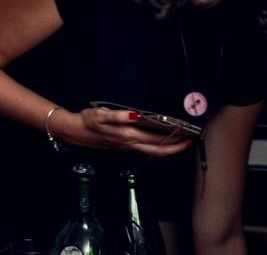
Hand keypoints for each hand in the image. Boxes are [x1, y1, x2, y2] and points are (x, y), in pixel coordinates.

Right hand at [57, 107, 193, 157]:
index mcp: (128, 136)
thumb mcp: (101, 115)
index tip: (188, 136)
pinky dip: (157, 147)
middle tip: (191, 140)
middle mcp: (130, 144)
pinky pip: (146, 150)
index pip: (157, 141)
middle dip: (176, 147)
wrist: (75, 132)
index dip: (174, 140)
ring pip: (153, 152)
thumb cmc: (88, 121)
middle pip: (159, 151)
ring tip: (180, 140)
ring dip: (168, 148)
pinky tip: (160, 140)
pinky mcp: (124, 146)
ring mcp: (127, 147)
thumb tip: (136, 115)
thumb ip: (119, 116)